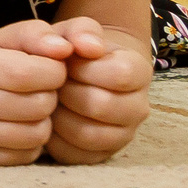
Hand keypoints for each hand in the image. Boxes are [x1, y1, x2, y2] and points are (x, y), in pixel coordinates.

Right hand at [0, 19, 73, 165]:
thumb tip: (65, 49)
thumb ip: (42, 34)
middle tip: (38, 90)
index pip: (28, 73)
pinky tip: (20, 126)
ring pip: (37, 133)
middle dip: (51, 96)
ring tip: (31, 107)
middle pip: (37, 105)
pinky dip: (33, 143)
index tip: (51, 68)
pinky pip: (28, 155)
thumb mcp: (14, 38)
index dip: (55, 71)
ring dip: (44, 120)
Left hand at [43, 15, 151, 165]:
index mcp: (139, 72)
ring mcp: (122, 135)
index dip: (84, 68)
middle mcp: (138, 107)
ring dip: (59, 117)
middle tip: (51, 84)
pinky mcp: (101, 155)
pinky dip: (55, 140)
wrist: (72, 75)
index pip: (119, 74)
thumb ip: (81, 31)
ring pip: (89, 135)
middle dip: (67, 92)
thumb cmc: (73, 51)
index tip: (65, 63)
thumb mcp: (74, 31)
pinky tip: (48, 121)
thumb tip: (88, 47)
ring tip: (49, 101)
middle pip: (101, 106)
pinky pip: (76, 155)